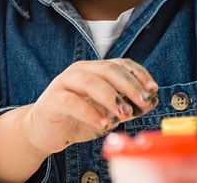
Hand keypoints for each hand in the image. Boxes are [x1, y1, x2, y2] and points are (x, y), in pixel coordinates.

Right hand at [22, 59, 157, 154]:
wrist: (44, 132)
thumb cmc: (77, 120)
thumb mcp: (107, 113)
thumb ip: (127, 107)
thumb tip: (152, 101)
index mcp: (94, 70)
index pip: (120, 64)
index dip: (138, 74)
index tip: (153, 89)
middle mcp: (80, 71)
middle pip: (108, 69)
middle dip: (129, 84)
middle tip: (143, 101)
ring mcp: (65, 83)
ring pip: (90, 81)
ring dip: (111, 97)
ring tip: (125, 114)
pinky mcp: (53, 99)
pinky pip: (72, 101)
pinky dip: (90, 112)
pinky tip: (104, 123)